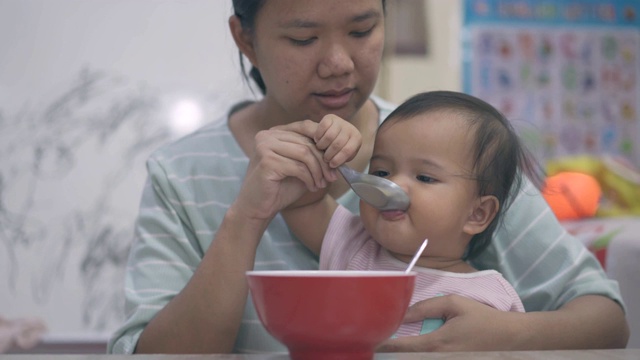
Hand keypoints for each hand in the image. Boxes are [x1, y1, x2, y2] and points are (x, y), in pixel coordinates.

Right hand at [233, 120, 333, 220]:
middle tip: (332, 177)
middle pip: (306, 142)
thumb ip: (312, 154)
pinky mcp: (267, 161)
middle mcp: (267, 136)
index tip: (333, 162)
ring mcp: (265, 147)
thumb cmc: (279, 188)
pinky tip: (312, 188)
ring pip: (304, 153)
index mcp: (274, 133)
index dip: (323, 143)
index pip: (305, 127)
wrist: (257, 208)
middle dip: (323, 161)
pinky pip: (298, 167)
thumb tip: (336, 147)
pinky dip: (309, 178)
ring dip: (318, 171)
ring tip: (321, 184)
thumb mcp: (299, 167)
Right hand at [313, 114, 361, 167]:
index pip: (348, 150)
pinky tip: (317, 140)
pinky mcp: (330, 117)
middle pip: (338, 143)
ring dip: (322, 145)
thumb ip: (339, 162)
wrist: (334, 134)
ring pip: (329, 136)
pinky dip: (318, 135)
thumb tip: (332, 173)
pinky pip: (322, 127)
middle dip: (329, 154)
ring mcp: (340, 121)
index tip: (331, 165)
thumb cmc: (338, 149)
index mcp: (356, 138)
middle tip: (324, 158)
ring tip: (320, 149)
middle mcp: (350, 128)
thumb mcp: (342, 156)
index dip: (338, 159)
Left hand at [377, 295, 521, 351]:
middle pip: (407, 359)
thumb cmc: (482, 318)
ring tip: (388, 346)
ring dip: (404, 354)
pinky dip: (417, 355)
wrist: (511, 338)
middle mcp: (439, 359)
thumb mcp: (454, 304)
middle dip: (391, 352)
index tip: (369, 339)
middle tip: (374, 341)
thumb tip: (403, 312)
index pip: (402, 347)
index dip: (383, 345)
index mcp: (437, 344)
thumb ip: (426, 307)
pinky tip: (410, 349)